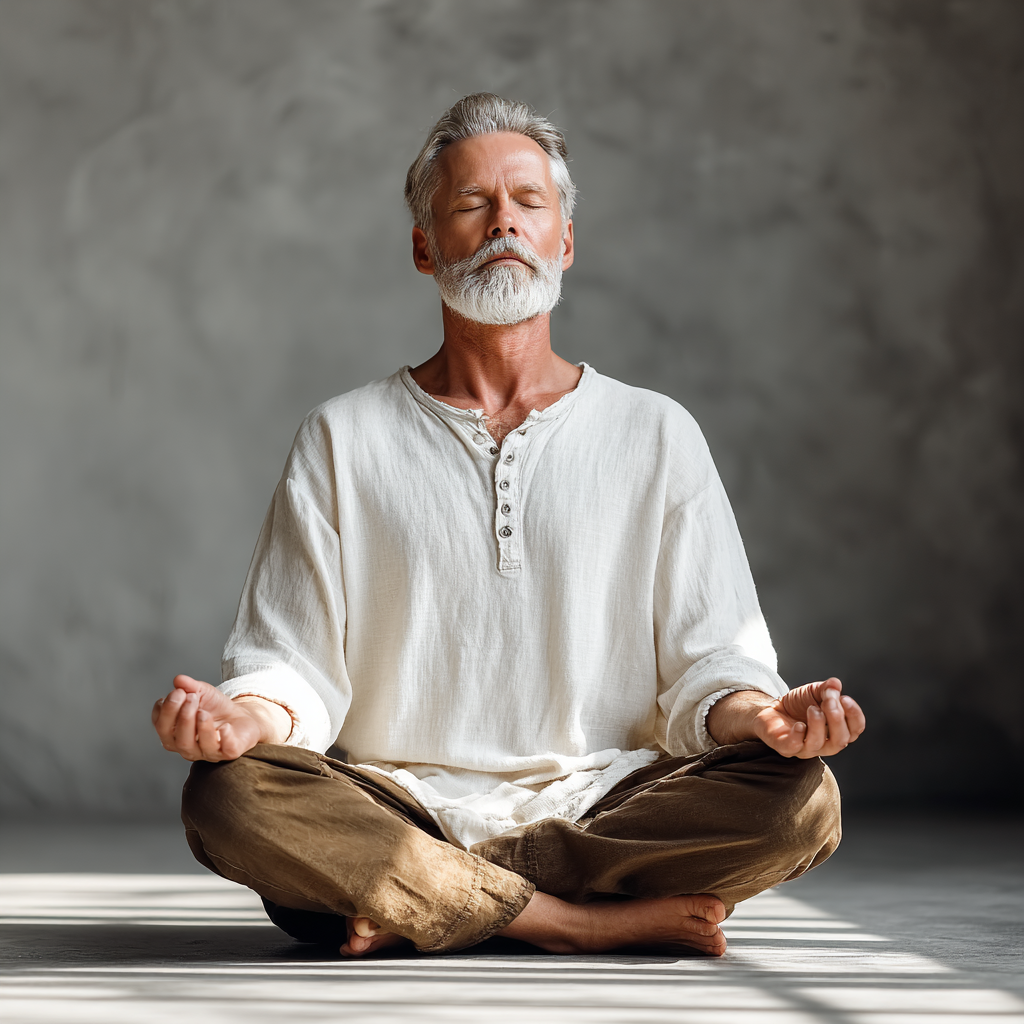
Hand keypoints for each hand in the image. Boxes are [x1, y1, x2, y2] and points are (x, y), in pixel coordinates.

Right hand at [151, 674, 287, 761]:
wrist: (242, 716)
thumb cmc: (216, 709)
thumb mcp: (202, 693)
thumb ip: (190, 686)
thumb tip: (179, 679)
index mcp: (175, 733)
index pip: (161, 726)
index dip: (166, 710)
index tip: (178, 692)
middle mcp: (187, 746)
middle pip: (175, 739)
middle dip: (181, 716)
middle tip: (191, 698)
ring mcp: (207, 752)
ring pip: (194, 747)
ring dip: (199, 727)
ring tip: (204, 711)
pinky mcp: (229, 752)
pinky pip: (225, 749)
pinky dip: (224, 738)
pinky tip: (225, 727)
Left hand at [707, 677, 865, 757]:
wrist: (771, 709)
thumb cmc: (798, 705)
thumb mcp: (814, 692)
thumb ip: (826, 689)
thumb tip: (835, 684)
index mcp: (836, 731)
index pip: (855, 730)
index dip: (854, 715)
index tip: (844, 698)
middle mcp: (825, 743)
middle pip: (841, 740)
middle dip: (837, 719)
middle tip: (828, 702)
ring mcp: (806, 748)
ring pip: (819, 744)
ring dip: (818, 724)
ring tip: (811, 708)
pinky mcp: (786, 747)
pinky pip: (795, 746)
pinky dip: (799, 735)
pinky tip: (799, 725)